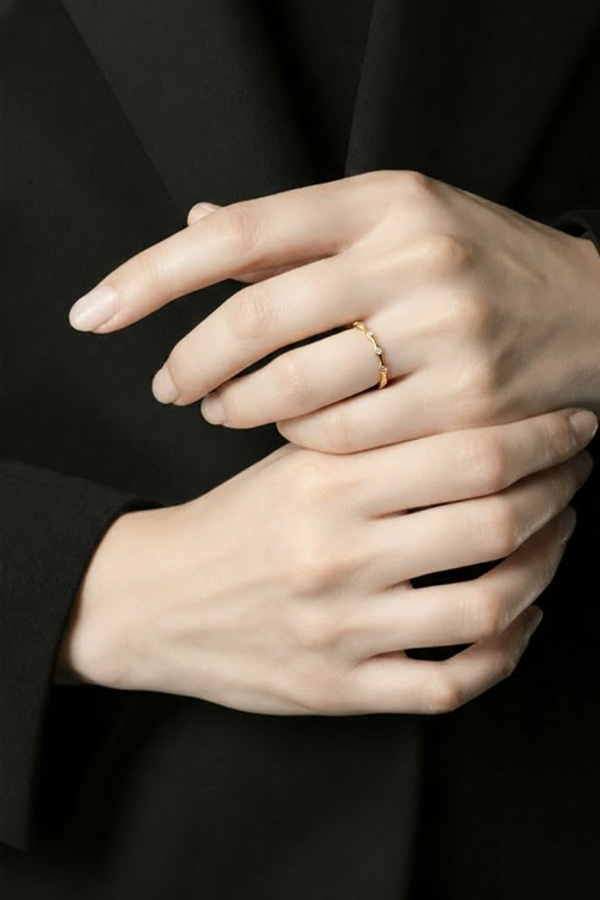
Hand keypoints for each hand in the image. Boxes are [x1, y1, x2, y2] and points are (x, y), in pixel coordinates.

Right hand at [57, 408, 593, 714]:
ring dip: (546, 568)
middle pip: (496, 524)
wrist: (153, 601)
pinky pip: (451, 684)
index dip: (541, 437)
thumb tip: (469, 409)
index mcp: (326, 483)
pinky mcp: (340, 689)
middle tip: (574, 476)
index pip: (469, 453)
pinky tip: (521, 619)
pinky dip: (507, 652)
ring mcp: (343, 630)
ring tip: (555, 539)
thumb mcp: (286, 462)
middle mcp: (340, 556)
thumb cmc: (231, 524)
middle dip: (559, 494)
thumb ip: (367, 437)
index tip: (572, 425)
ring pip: (491, 606)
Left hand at [68, 170, 599, 453]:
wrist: (591, 314)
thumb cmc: (475, 266)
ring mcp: (444, 331)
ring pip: (296, 384)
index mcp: (382, 199)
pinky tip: (294, 432)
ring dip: (239, 406)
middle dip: (191, 360)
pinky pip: (347, 436)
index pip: (237, 233)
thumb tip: (196, 223)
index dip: (152, 276)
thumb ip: (294, 229)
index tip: (96, 312)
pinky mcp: (465, 403)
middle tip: (168, 387)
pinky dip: (301, 439)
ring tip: (221, 410)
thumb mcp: (393, 221)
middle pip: (254, 315)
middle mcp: (412, 254)